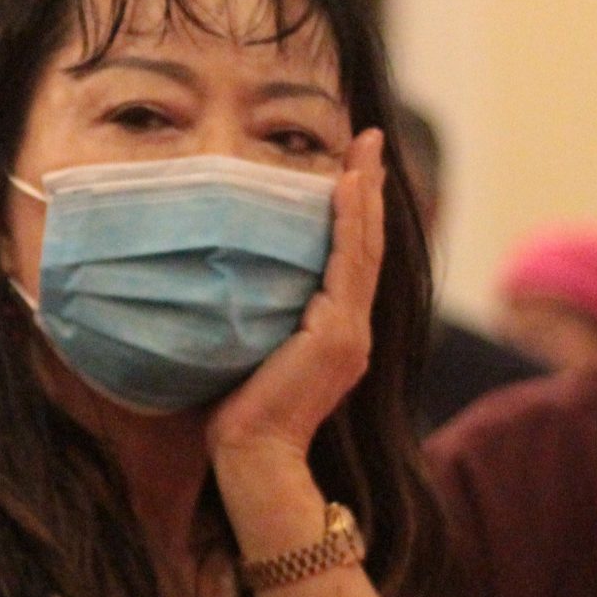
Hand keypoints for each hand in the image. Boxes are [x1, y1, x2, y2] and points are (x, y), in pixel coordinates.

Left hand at [207, 129, 384, 473]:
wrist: (252, 455)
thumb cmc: (238, 413)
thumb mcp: (253, 351)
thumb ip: (258, 317)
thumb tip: (227, 278)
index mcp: (338, 334)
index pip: (353, 259)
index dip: (358, 212)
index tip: (355, 168)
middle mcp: (353, 329)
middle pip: (368, 244)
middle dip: (369, 189)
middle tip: (368, 140)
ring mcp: (350, 331)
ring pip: (364, 248)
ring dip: (365, 194)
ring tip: (365, 150)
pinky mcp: (337, 334)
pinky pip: (348, 265)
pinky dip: (350, 223)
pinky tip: (346, 187)